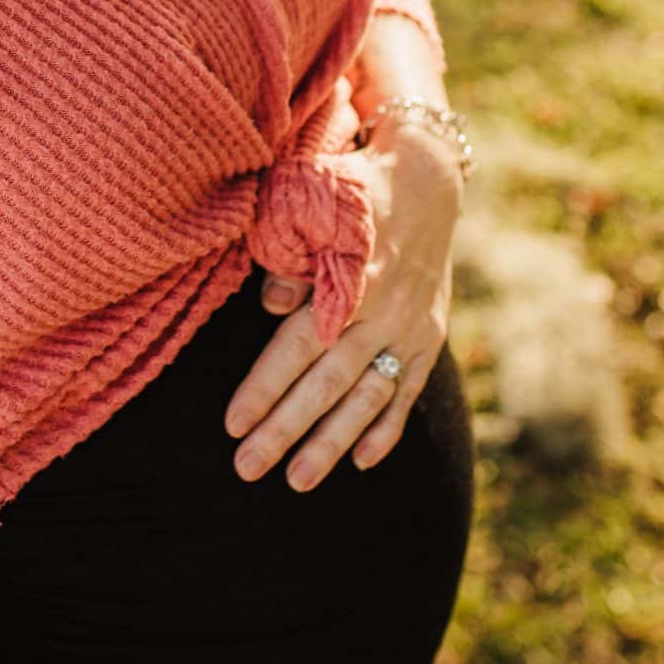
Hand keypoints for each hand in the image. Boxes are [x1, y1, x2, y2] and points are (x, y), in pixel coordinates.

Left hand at [233, 133, 458, 489]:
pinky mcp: (431, 335)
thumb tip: (271, 303)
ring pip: (369, 395)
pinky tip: (363, 463)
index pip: (301, 343)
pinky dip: (389, 428)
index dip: (266, 385)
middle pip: (329, 380)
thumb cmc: (353, 192)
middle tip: (248, 469)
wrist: (431, 182)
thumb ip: (291, 253)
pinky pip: (409, 389)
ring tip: (299, 482)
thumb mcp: (316, 200)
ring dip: (334, 442)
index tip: (232, 424)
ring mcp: (412, 325)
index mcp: (351, 275)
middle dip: (288, 429)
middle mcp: (386, 308)